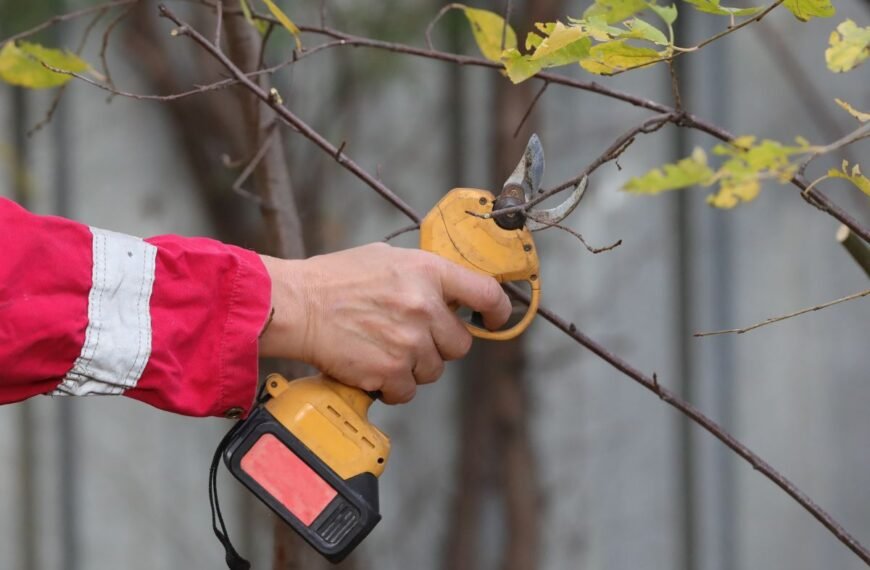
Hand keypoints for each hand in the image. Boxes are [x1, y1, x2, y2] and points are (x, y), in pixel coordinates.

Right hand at [258, 243, 511, 402]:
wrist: (297, 306)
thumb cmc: (335, 279)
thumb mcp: (387, 259)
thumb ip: (423, 275)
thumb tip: (449, 292)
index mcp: (428, 272)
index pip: (486, 293)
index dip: (499, 311)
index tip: (494, 321)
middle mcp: (425, 307)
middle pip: (460, 344)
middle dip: (439, 345)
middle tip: (409, 337)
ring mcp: (409, 342)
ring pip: (433, 370)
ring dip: (413, 366)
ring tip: (382, 348)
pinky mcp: (390, 371)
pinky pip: (407, 390)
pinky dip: (392, 386)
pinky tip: (372, 367)